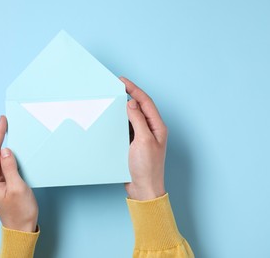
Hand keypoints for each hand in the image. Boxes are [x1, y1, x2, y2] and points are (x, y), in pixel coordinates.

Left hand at [0, 116, 37, 231]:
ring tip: (8, 132)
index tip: (2, 121)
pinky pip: (2, 166)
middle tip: (5, 122)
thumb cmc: (20, 212)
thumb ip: (10, 167)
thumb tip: (6, 150)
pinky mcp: (1, 185)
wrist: (21, 229)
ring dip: (3, 146)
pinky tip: (12, 151)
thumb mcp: (18, 187)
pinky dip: (7, 156)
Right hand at [120, 77, 166, 200]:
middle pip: (139, 107)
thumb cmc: (147, 168)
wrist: (143, 189)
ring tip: (112, 100)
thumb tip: (132, 104)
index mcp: (157, 127)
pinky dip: (119, 122)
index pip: (146, 102)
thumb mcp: (143, 141)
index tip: (122, 81)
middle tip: (115, 87)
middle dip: (129, 96)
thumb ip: (138, 121)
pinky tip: (112, 119)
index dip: (134, 89)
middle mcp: (151, 130)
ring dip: (123, 109)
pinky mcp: (134, 144)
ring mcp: (142, 137)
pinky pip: (126, 128)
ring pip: (132, 117)